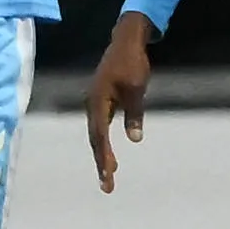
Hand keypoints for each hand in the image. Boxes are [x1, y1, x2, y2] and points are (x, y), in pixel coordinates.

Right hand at [87, 10, 155, 191]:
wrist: (125, 41)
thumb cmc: (132, 62)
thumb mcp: (137, 88)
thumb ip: (134, 114)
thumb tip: (134, 139)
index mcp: (98, 101)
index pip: (100, 134)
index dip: (104, 155)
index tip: (110, 173)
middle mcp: (92, 104)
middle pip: (95, 139)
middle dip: (101, 162)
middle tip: (108, 186)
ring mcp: (95, 104)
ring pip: (97, 135)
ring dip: (102, 155)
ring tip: (109, 176)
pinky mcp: (101, 103)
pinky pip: (100, 127)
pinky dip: (104, 143)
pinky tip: (108, 157)